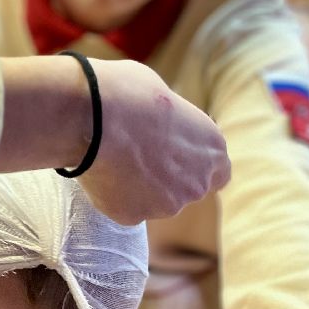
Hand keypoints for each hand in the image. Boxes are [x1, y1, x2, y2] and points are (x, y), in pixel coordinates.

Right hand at [0, 57, 228, 225]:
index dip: (195, 164)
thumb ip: (169, 120)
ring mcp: (167, 205)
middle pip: (186, 189)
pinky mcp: (134, 216)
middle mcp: (197, 182)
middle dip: (166, 178)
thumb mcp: (160, 93)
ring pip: (154, 201)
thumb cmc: (124, 92)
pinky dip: (113, 194)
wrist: (90, 115)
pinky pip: (124, 207)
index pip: (218, 172)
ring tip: (112, 159)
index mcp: (212, 146)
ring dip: (138, 187)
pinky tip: (100, 171)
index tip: (174, 156)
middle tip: (136, 155)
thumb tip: (156, 122)